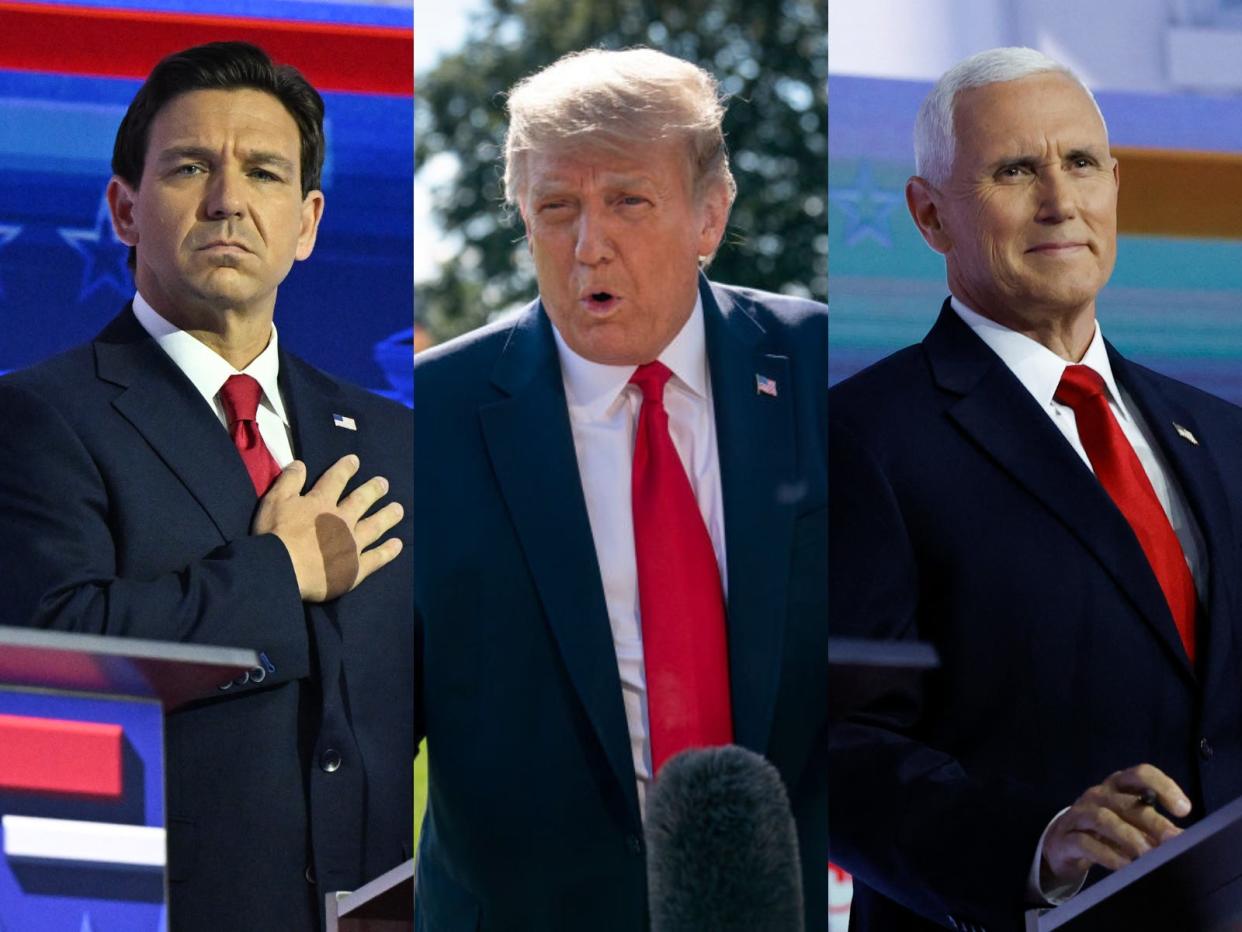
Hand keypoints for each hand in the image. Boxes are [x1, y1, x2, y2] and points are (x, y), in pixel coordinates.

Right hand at [252, 455, 403, 601]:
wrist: (283, 569)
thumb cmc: (276, 534)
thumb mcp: (275, 500)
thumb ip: (289, 481)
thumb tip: (300, 463)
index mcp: (321, 504)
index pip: (335, 480)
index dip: (345, 469)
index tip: (355, 460)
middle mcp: (341, 520)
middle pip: (361, 501)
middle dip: (373, 490)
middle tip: (384, 483)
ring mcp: (352, 544)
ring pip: (374, 526)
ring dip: (387, 516)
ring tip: (398, 509)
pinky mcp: (355, 568)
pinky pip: (376, 558)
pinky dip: (388, 551)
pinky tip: (398, 544)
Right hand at [1042, 764, 1189, 888]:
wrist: (1064, 842)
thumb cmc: (1107, 829)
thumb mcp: (1131, 822)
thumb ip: (1155, 827)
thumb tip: (1185, 841)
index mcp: (1118, 786)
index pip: (1140, 774)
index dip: (1163, 786)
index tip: (1184, 810)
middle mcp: (1098, 795)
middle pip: (1125, 802)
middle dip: (1153, 821)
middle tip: (1173, 840)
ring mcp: (1080, 814)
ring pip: (1103, 818)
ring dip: (1129, 836)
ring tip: (1148, 856)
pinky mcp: (1066, 837)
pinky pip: (1085, 843)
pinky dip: (1107, 854)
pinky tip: (1124, 866)